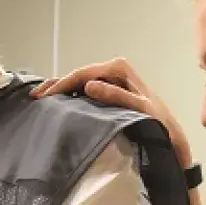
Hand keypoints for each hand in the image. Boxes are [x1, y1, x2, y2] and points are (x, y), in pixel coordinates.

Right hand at [33, 58, 194, 167]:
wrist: (170, 136)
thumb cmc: (158, 123)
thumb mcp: (140, 109)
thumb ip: (116, 96)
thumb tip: (89, 85)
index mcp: (119, 68)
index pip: (83, 74)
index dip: (63, 84)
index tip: (46, 97)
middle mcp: (113, 69)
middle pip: (77, 75)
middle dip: (56, 85)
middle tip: (35, 97)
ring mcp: (110, 79)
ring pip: (78, 81)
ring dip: (60, 89)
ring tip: (39, 98)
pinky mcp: (108, 90)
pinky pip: (84, 89)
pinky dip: (69, 94)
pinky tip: (56, 101)